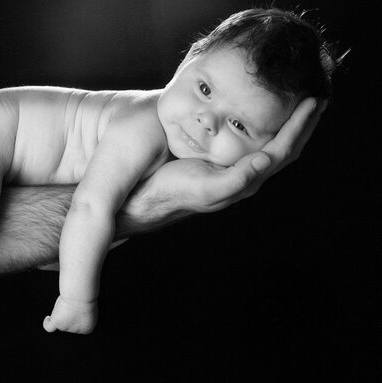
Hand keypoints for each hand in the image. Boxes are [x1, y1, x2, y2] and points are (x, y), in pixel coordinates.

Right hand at [124, 97, 327, 224]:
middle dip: (304, 125)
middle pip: (286, 147)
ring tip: (300, 105)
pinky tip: (265, 115)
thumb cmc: (175, 191)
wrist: (153, 195)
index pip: (282, 149)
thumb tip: (265, 160)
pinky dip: (268, 126)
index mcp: (246, 179)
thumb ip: (237, 179)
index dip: (299, 126)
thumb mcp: (206, 188)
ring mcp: (238, 168)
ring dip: (290, 126)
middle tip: (317, 98)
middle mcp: (247, 174)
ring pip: (273, 144)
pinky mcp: (225, 160)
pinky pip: (255, 141)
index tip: (312, 101)